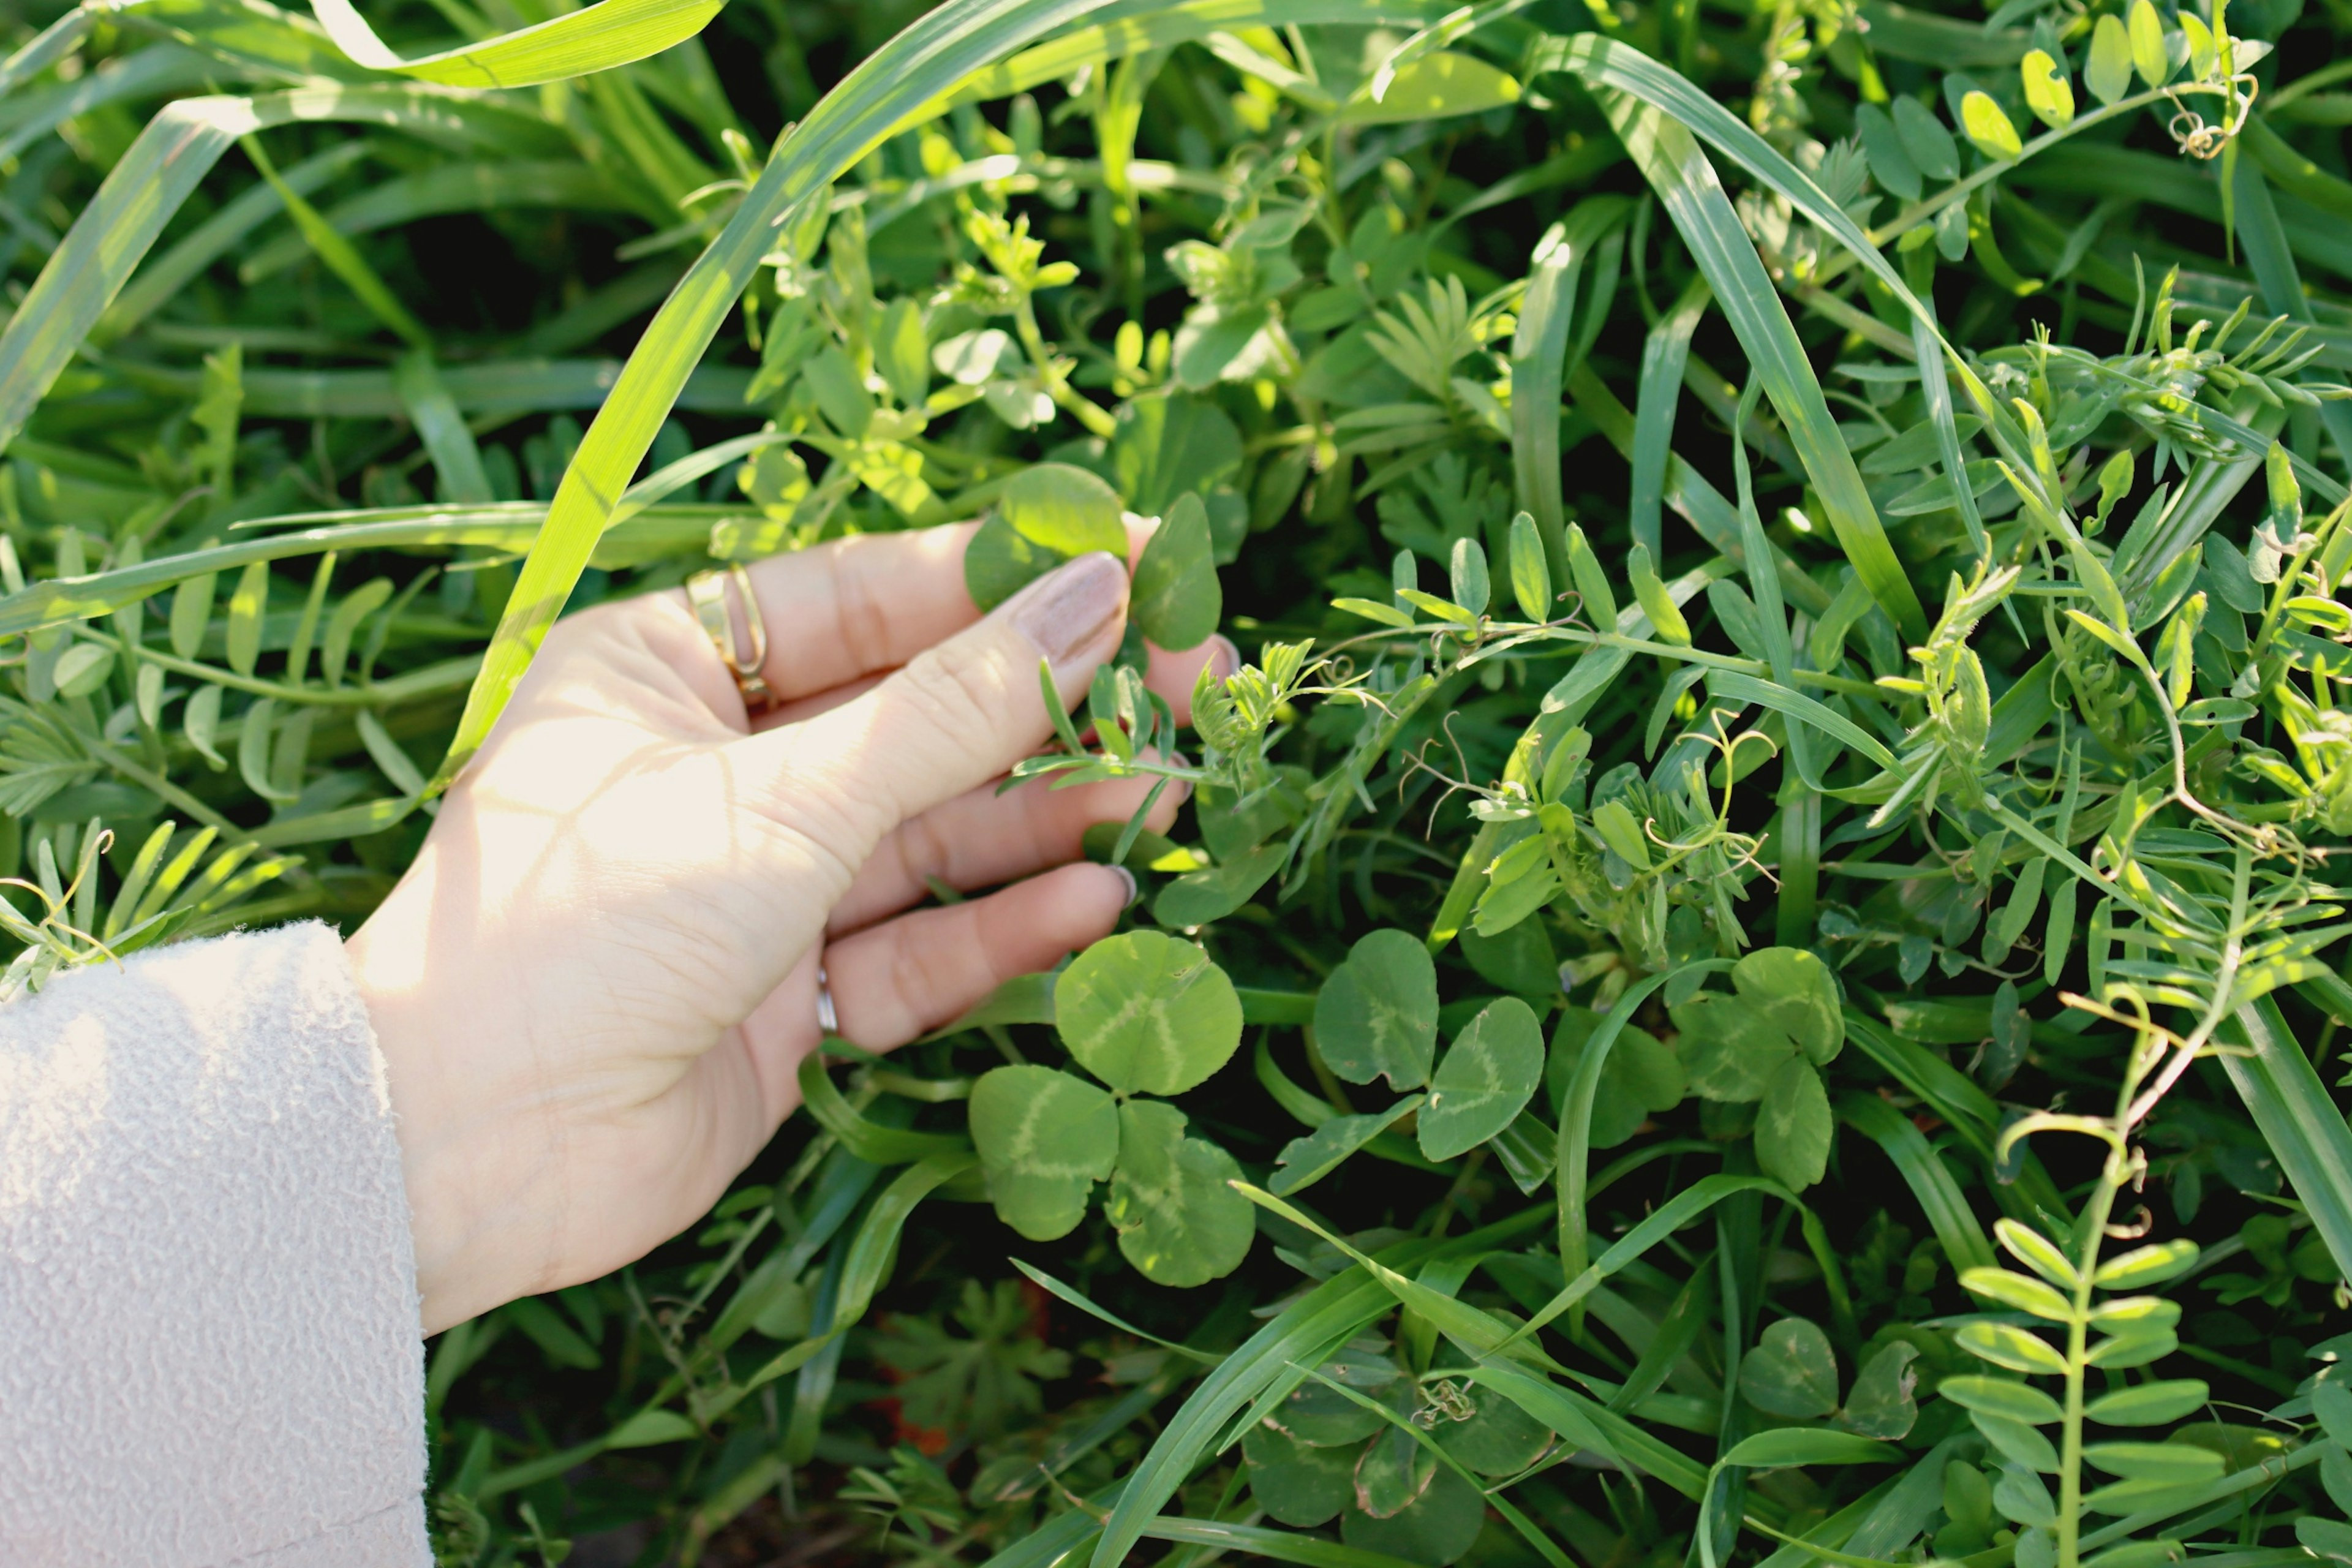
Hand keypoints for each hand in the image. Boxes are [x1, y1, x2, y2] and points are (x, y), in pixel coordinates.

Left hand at [346, 523, 1227, 1332]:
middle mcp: (718, 765)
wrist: (466, 1150)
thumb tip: (1096, 593)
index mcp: (674, 667)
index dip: (1010, 581)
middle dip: (1050, 708)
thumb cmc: (589, 924)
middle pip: (918, 717)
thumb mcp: (787, 797)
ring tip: (1165, 798)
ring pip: (930, 834)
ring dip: (1045, 818)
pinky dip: (1000, 926)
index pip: (872, 597)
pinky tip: (1094, 901)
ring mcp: (755, 885)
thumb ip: (954, 707)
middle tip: (1191, 694)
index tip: (1144, 568)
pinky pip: (915, 942)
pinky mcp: (788, 996)